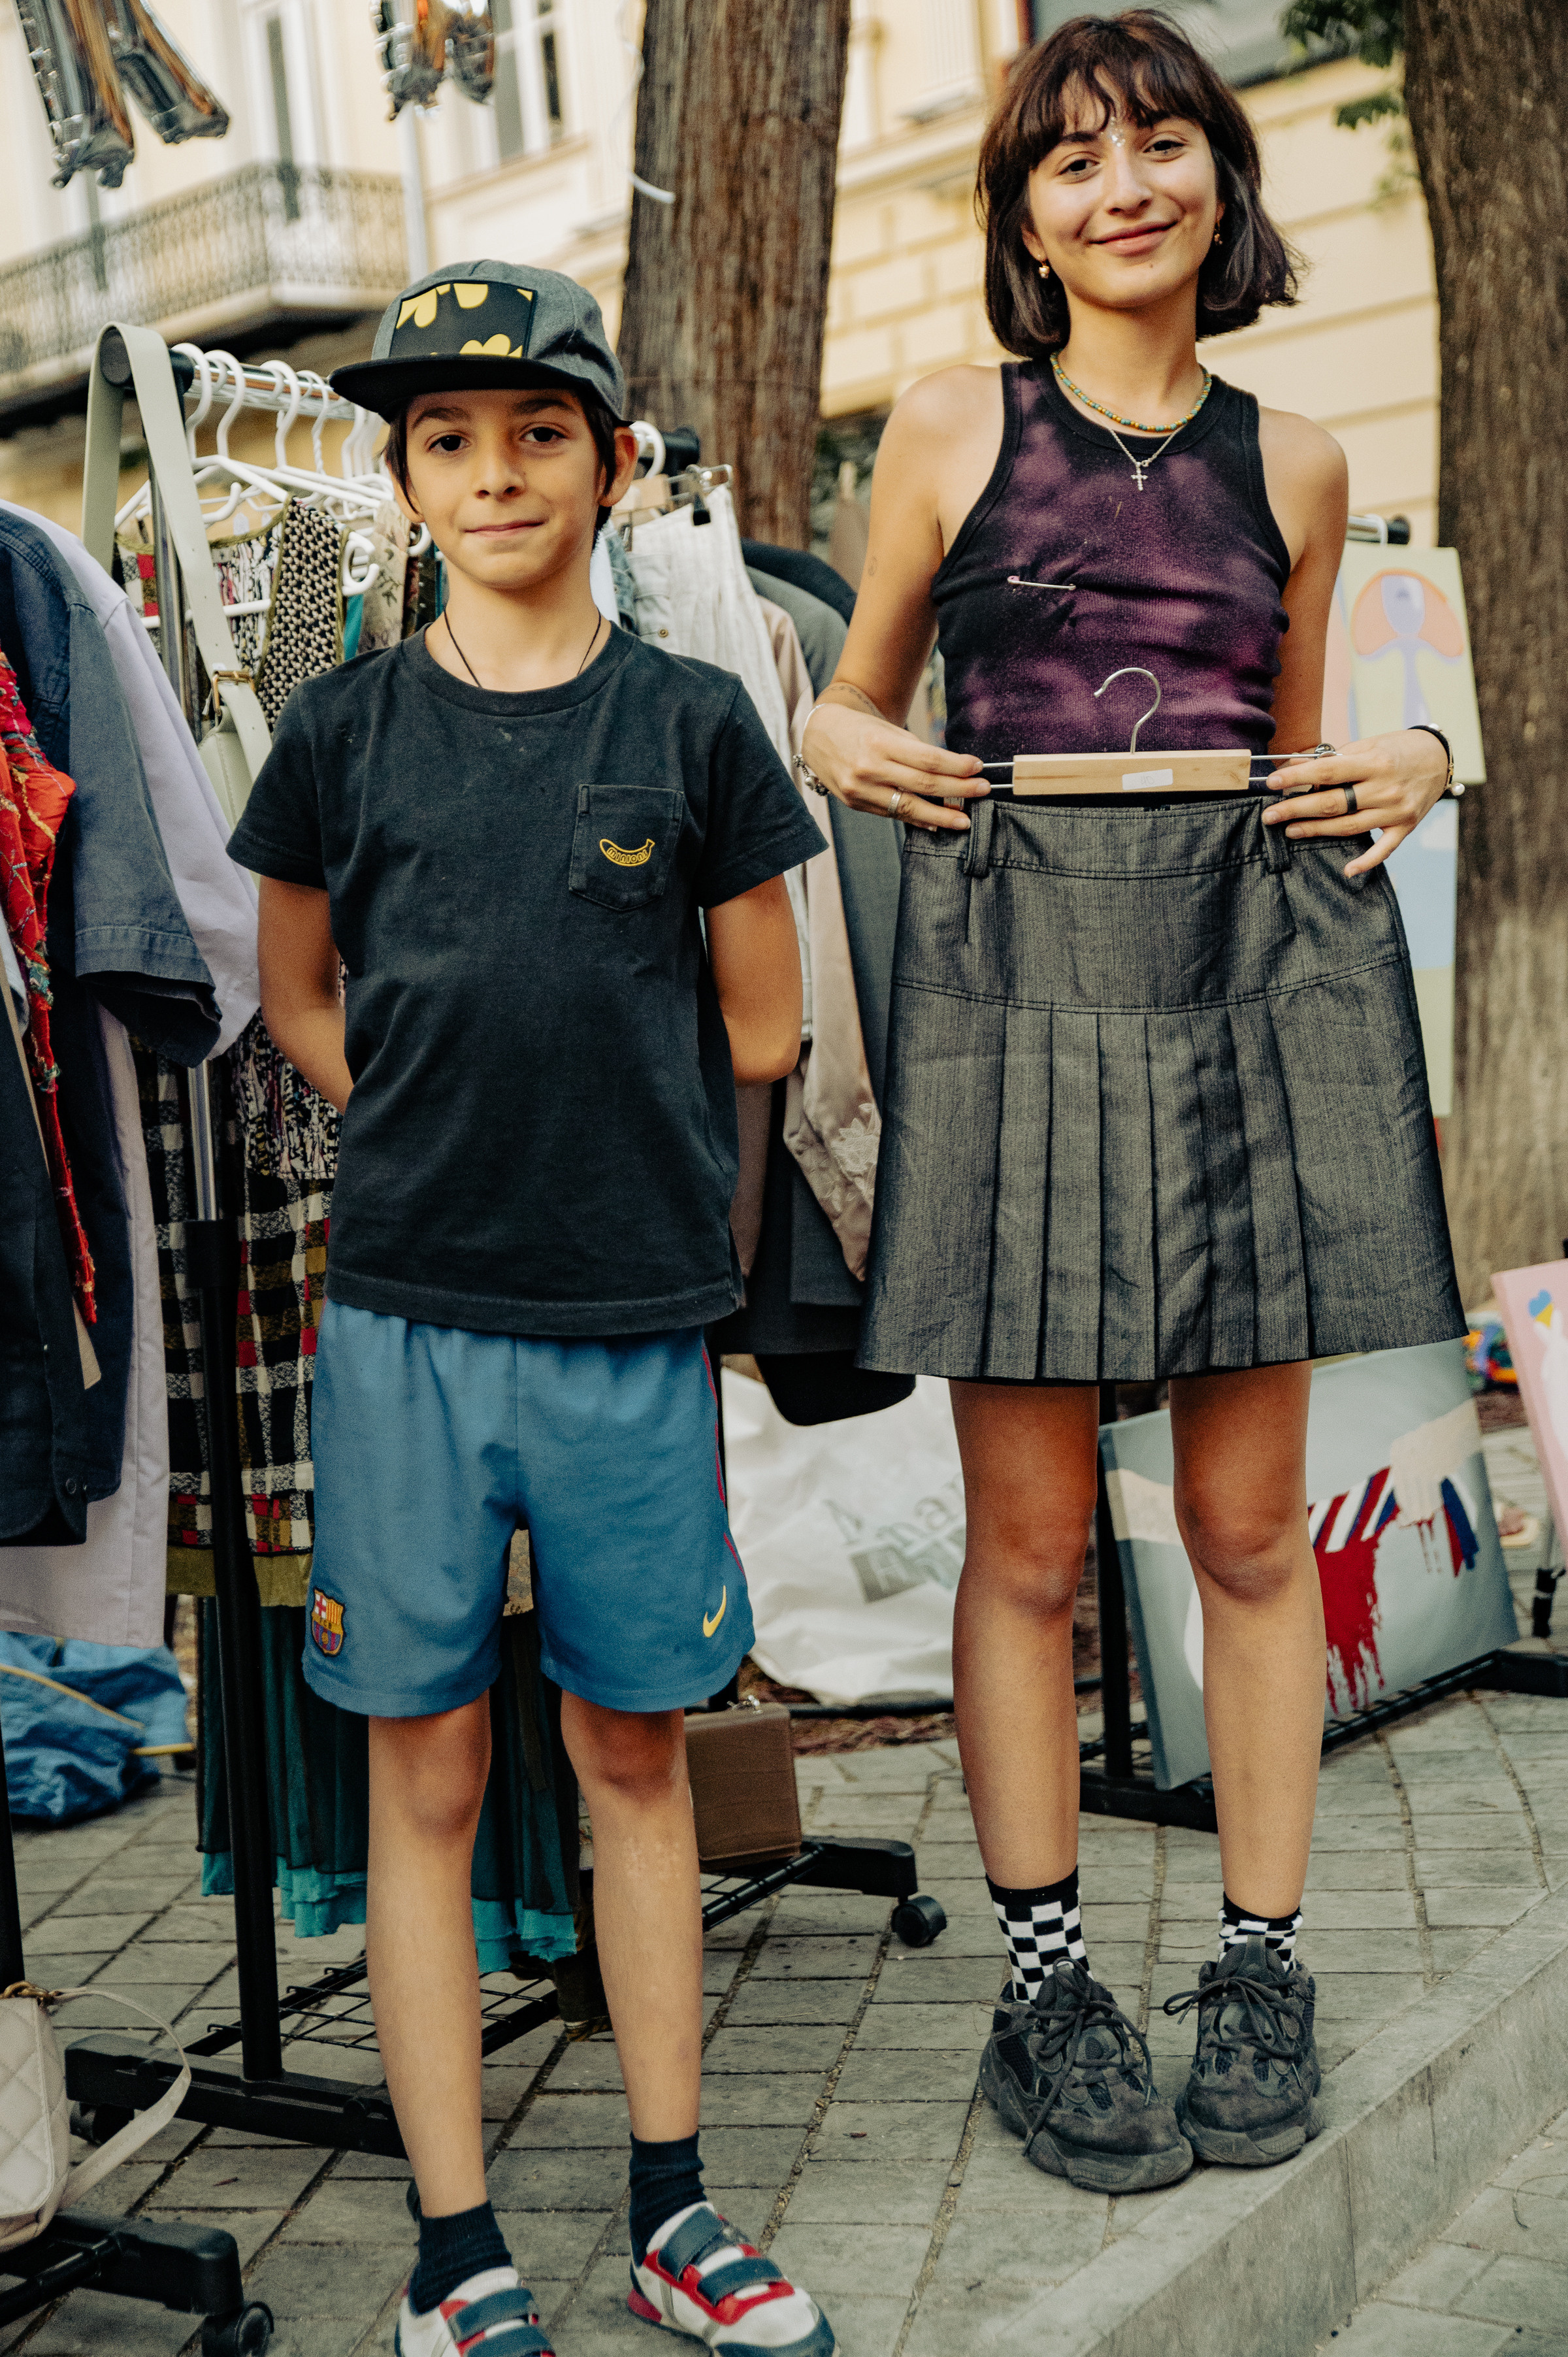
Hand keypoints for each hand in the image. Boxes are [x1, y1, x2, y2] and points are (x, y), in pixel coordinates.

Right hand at [802, 693, 988, 833]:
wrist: (817, 736)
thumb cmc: (859, 729)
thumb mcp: (886, 729)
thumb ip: (914, 750)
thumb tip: (949, 771)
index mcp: (880, 743)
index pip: (927, 759)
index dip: (956, 766)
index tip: (977, 768)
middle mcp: (869, 768)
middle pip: (924, 784)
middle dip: (958, 790)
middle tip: (982, 791)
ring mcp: (861, 789)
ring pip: (910, 807)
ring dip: (941, 816)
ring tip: (964, 820)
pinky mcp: (856, 804)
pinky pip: (893, 815)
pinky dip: (917, 820)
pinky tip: (935, 823)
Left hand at [1262, 730, 1448, 876]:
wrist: (1439, 758)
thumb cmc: (1397, 749)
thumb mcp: (1369, 744)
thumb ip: (1336, 759)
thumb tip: (1296, 767)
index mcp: (1374, 763)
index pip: (1327, 772)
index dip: (1297, 779)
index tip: (1271, 783)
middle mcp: (1385, 788)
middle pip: (1333, 804)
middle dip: (1296, 810)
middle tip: (1270, 815)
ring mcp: (1395, 811)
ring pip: (1349, 827)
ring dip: (1316, 831)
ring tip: (1290, 830)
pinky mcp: (1405, 827)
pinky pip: (1383, 850)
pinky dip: (1366, 862)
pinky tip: (1347, 870)